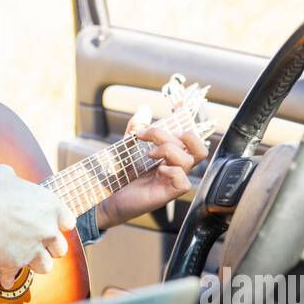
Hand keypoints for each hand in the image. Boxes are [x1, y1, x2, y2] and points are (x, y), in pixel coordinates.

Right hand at [0, 164, 74, 289]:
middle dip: (50, 248)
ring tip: (25, 259)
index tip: (51, 225)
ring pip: (45, 267)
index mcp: (50, 207)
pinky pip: (13, 277)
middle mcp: (47, 230)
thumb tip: (8, 178)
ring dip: (35, 264)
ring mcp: (32, 250)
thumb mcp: (6, 174)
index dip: (59, 224)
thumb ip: (15, 181)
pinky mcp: (14, 264)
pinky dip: (8, 278)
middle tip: (39, 244)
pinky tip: (5, 278)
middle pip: (60, 249)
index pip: (68, 222)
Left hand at [97, 104, 207, 230]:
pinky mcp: (168, 194)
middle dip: (173, 135)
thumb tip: (144, 108)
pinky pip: (184, 182)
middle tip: (150, 137)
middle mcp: (176, 167)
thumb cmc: (120, 174)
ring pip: (190, 160)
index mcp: (172, 156)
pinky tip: (158, 171)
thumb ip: (136, 128)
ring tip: (149, 154)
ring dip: (168, 150)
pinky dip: (172, 172)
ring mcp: (173, 181)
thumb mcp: (128, 147)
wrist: (107, 196)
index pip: (192, 140)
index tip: (175, 111)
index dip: (190, 126)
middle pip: (196, 147)